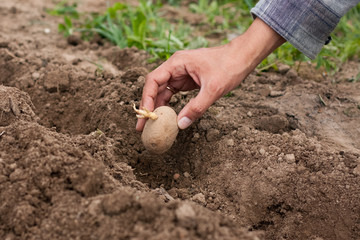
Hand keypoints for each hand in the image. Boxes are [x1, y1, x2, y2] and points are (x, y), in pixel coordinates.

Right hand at [136, 18, 284, 130]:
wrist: (243, 57)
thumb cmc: (229, 66)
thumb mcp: (213, 89)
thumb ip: (196, 107)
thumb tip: (180, 124)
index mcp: (177, 63)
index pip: (153, 80)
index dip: (147, 98)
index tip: (146, 115)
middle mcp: (175, 67)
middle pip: (155, 87)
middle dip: (148, 106)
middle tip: (142, 126)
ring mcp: (180, 74)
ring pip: (162, 92)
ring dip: (157, 107)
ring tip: (151, 125)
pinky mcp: (187, 81)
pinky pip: (173, 94)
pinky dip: (168, 105)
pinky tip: (165, 117)